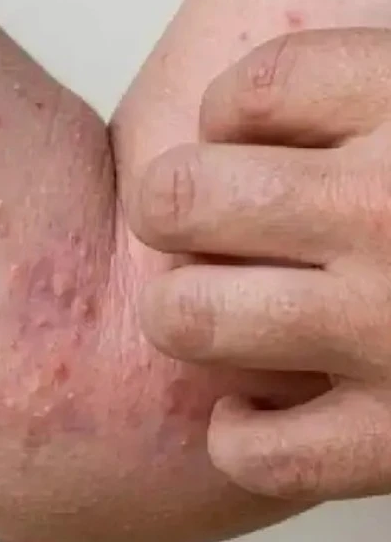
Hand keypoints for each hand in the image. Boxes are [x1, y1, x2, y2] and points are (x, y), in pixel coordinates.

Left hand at [129, 28, 390, 501]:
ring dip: (185, 311)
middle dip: (173, 206)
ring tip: (218, 304)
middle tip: (201, 220)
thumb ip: (368, 93)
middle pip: (184, 198)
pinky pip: (260, 451)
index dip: (225, 114)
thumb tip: (265, 101)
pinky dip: (241, 433)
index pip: (251, 90)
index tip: (242, 138)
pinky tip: (263, 403)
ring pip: (193, 317)